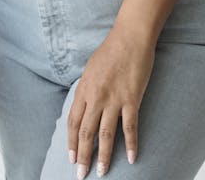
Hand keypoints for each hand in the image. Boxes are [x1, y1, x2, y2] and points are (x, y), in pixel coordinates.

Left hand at [67, 25, 155, 177]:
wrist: (130, 38)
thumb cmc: (110, 50)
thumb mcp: (90, 69)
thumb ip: (86, 89)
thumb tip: (84, 104)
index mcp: (83, 90)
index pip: (73, 122)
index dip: (71, 142)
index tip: (71, 157)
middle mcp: (95, 97)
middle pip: (85, 133)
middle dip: (82, 156)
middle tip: (81, 174)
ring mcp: (113, 99)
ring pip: (105, 135)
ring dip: (103, 156)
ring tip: (102, 172)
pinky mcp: (131, 99)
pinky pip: (130, 127)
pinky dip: (131, 144)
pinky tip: (132, 158)